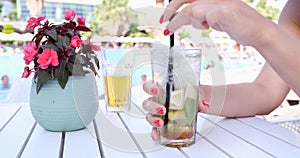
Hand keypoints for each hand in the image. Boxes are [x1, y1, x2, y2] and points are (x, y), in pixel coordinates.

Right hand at [142, 81, 209, 140]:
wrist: (196, 102)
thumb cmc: (189, 93)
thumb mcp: (194, 92)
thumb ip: (199, 98)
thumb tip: (204, 104)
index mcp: (162, 89)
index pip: (149, 86)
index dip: (150, 88)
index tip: (157, 91)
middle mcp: (157, 101)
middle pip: (147, 103)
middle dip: (153, 107)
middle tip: (163, 110)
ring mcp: (157, 113)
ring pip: (149, 116)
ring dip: (153, 120)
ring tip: (160, 123)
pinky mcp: (161, 123)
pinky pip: (154, 129)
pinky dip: (155, 133)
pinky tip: (157, 137)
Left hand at [160, 0, 275, 45]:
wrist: (259, 32)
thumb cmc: (238, 25)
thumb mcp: (216, 20)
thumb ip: (203, 17)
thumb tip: (188, 19)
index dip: (174, 6)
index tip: (165, 18)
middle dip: (171, 10)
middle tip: (163, 22)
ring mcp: (220, 3)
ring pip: (191, 9)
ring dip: (178, 21)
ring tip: (171, 30)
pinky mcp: (225, 12)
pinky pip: (205, 16)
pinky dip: (200, 23)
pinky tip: (207, 27)